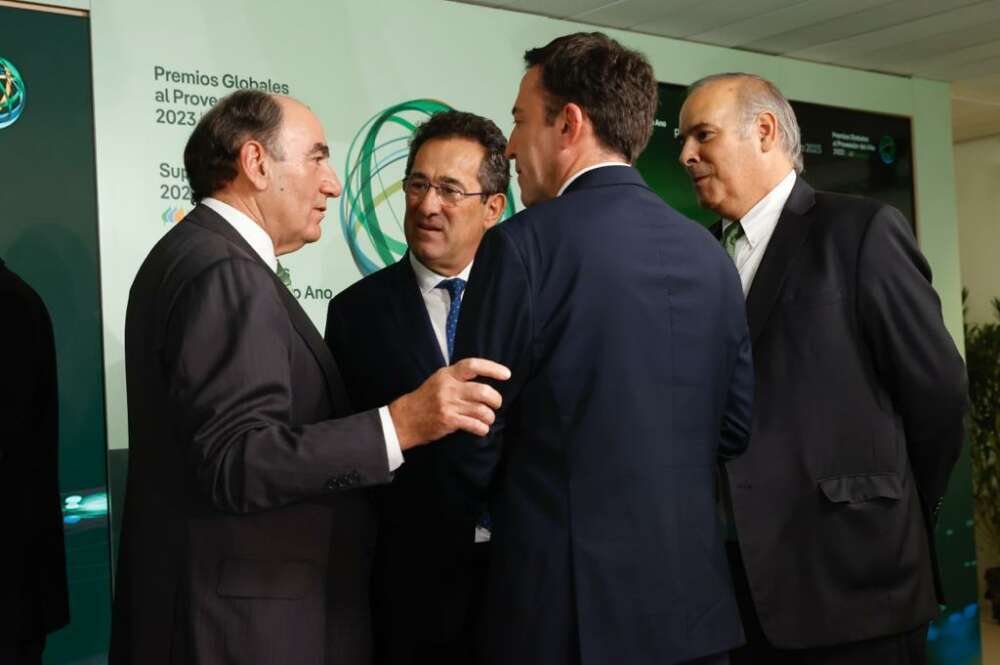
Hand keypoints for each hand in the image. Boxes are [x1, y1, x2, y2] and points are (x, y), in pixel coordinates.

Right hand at [388, 358, 510, 448]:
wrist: (404, 419)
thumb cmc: (425, 399)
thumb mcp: (439, 381)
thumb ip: (459, 378)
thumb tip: (486, 380)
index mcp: (447, 374)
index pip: (473, 365)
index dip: (492, 368)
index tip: (506, 374)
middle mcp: (448, 387)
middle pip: (483, 391)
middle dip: (495, 399)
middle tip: (496, 404)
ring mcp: (448, 404)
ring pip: (481, 410)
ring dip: (490, 416)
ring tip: (488, 418)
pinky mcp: (448, 420)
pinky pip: (474, 424)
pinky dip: (482, 428)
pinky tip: (482, 429)